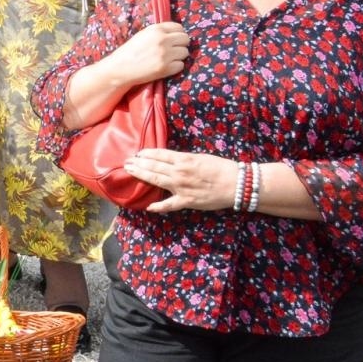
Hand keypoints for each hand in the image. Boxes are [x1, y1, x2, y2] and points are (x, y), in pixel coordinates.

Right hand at [111, 21, 188, 86]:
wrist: (119, 68)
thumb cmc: (130, 51)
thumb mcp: (143, 35)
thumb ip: (159, 32)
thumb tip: (178, 33)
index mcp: (156, 30)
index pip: (179, 28)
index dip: (178, 34)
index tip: (173, 40)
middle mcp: (162, 40)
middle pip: (185, 39)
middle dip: (180, 45)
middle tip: (172, 50)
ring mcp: (165, 54)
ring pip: (185, 52)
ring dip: (178, 56)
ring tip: (167, 59)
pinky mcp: (166, 68)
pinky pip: (181, 65)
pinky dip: (175, 67)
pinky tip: (165, 67)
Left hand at [124, 149, 238, 212]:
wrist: (236, 183)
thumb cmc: (221, 168)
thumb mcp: (200, 157)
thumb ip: (184, 159)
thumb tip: (169, 159)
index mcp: (184, 160)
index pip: (159, 155)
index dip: (146, 154)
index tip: (137, 154)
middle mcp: (179, 172)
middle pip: (153, 166)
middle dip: (138, 163)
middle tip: (126, 162)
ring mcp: (181, 187)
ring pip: (156, 180)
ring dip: (141, 175)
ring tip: (130, 171)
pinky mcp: (186, 201)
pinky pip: (169, 205)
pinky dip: (158, 206)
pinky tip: (148, 207)